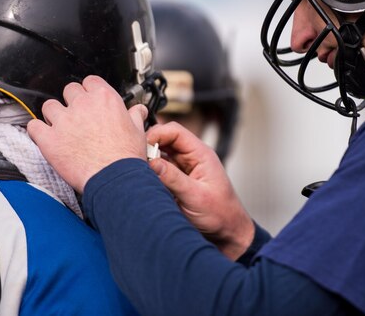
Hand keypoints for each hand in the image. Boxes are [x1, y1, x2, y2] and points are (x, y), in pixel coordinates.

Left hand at [27, 76, 147, 192]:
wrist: (115, 178)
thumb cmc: (126, 157)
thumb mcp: (138, 131)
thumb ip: (135, 116)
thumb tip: (138, 111)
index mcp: (104, 98)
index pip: (90, 81)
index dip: (89, 91)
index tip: (90, 100)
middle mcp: (82, 104)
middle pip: (69, 90)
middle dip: (72, 101)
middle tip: (78, 116)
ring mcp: (64, 120)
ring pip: (49, 106)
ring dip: (53, 115)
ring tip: (60, 127)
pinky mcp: (49, 139)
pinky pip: (33, 126)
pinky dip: (37, 131)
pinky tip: (44, 136)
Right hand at [147, 122, 253, 260]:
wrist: (228, 233)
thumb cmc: (220, 215)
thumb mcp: (195, 197)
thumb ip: (173, 179)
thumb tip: (151, 162)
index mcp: (201, 154)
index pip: (175, 131)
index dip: (156, 134)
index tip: (141, 146)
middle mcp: (192, 158)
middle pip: (165, 140)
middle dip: (149, 146)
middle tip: (136, 160)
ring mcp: (184, 169)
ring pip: (160, 155)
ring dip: (149, 161)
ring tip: (138, 172)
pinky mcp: (178, 181)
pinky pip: (161, 170)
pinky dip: (151, 173)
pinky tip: (145, 181)